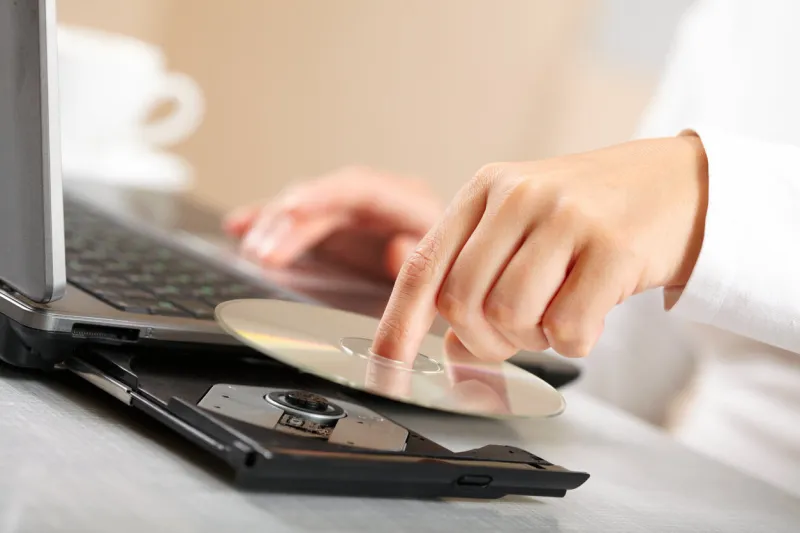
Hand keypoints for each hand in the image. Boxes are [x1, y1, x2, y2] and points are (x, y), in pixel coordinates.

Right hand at [223, 166, 442, 279]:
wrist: (459, 276)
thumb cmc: (453, 274)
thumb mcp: (447, 272)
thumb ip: (422, 261)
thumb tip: (398, 251)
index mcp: (408, 201)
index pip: (359, 188)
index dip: (322, 195)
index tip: (291, 209)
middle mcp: (378, 198)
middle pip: (324, 199)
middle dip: (290, 223)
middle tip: (264, 253)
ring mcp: (354, 212)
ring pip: (306, 208)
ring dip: (274, 227)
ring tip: (250, 250)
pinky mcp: (337, 228)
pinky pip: (298, 221)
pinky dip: (268, 224)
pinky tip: (239, 227)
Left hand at [372, 134, 708, 361]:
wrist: (676, 183)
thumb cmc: (591, 215)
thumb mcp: (524, 232)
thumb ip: (480, 281)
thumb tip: (453, 349)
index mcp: (486, 190)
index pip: (423, 264)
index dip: (398, 322)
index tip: (386, 363)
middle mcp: (519, 196)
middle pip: (463, 302)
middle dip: (484, 340)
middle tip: (516, 333)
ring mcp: (567, 217)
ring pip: (510, 316)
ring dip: (532, 339)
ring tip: (557, 313)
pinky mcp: (613, 246)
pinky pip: (567, 328)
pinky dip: (573, 341)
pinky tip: (589, 314)